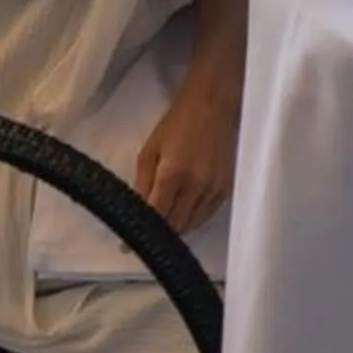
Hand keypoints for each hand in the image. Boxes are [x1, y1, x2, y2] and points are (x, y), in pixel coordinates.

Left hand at [134, 86, 239, 234]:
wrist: (212, 105)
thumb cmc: (177, 123)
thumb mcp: (150, 149)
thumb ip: (142, 183)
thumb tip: (137, 211)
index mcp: (172, 174)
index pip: (155, 215)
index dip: (140, 233)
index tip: (126, 247)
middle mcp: (196, 185)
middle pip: (175, 225)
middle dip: (158, 233)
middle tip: (145, 235)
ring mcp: (214, 188)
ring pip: (192, 224)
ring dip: (176, 228)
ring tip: (164, 226)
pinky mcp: (227, 187)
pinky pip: (207, 215)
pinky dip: (193, 219)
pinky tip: (183, 215)